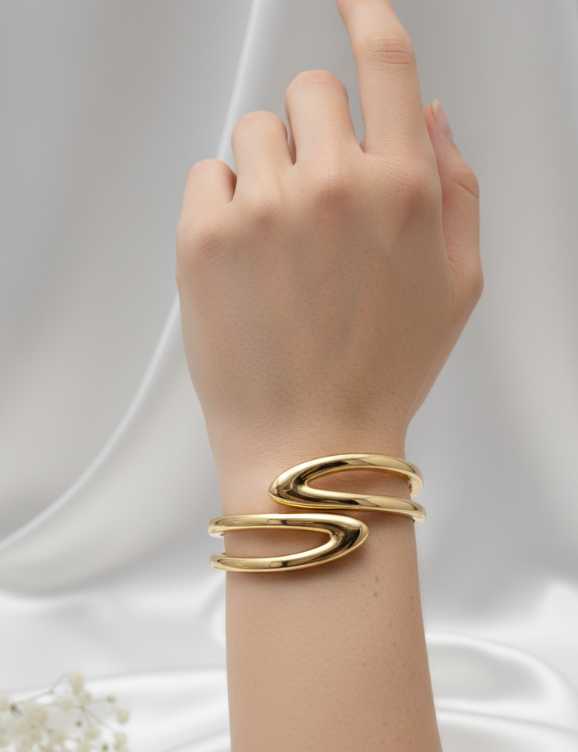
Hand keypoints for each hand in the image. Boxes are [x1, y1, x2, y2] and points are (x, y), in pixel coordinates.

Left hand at [176, 0, 480, 495]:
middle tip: (319, 200)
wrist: (310, 440)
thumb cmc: (385, 369)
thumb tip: (428, 114)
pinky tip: (248, 260)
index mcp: (402, 188)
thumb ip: (454, 185)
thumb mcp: (457, 282)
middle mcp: (333, 183)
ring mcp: (263, 205)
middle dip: (318, 133)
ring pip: (256, 130)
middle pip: (311, 92)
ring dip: (271, 171)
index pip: (385, 61)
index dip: (366, 11)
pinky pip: (210, 171)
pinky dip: (227, 202)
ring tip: (283, 246)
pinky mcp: (204, 233)